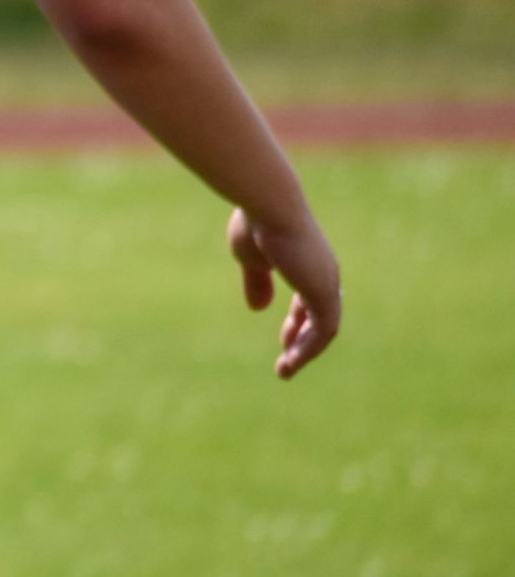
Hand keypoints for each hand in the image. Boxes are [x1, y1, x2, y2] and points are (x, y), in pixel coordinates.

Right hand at [229, 206, 340, 378]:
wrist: (268, 206)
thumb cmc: (256, 225)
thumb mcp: (250, 258)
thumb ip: (257, 283)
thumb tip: (258, 308)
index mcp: (308, 262)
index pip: (311, 299)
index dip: (298, 321)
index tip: (284, 339)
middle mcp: (324, 274)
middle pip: (322, 316)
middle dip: (304, 340)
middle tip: (287, 361)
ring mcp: (326, 283)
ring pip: (325, 329)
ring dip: (305, 351)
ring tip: (286, 370)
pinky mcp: (324, 293)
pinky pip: (323, 332)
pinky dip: (309, 349)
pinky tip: (292, 360)